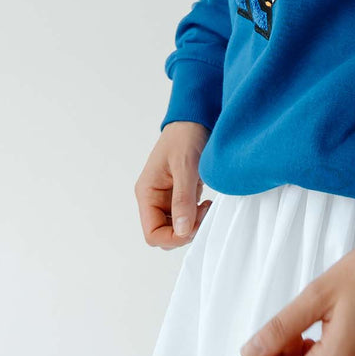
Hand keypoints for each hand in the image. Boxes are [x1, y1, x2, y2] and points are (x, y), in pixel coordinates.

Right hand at [134, 121, 212, 248]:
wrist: (196, 117)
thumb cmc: (186, 136)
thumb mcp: (185, 166)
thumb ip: (182, 199)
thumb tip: (181, 231)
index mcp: (147, 193)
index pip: (152, 233)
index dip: (172, 238)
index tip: (194, 227)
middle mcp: (154, 198)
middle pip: (164, 233)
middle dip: (185, 231)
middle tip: (203, 213)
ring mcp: (167, 197)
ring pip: (177, 227)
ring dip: (192, 224)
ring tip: (207, 206)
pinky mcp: (181, 194)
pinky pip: (186, 216)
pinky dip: (197, 215)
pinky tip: (206, 203)